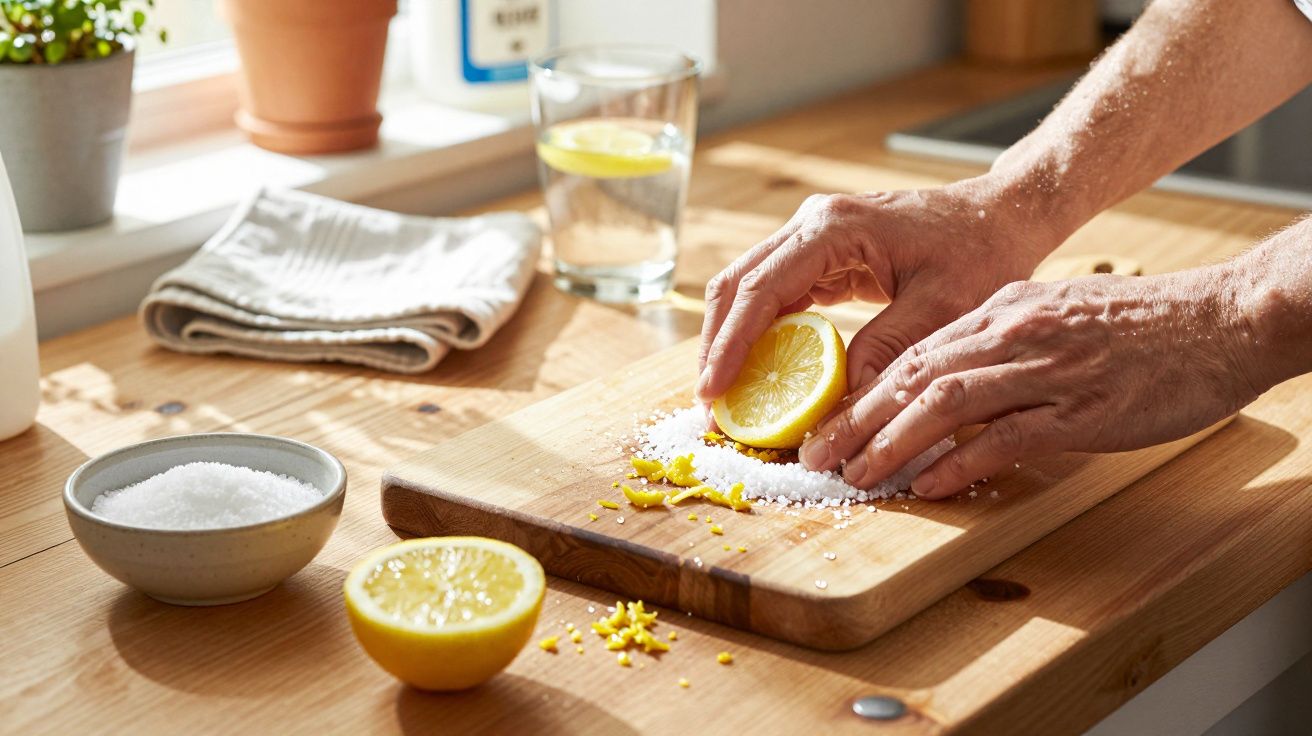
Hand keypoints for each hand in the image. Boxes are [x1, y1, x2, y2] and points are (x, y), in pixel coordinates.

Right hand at [696, 178, 1054, 401]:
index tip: (713, 391)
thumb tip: (841, 406)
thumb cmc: (978, 251)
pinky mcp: (820, 256)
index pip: (760, 289)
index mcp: (833, 228)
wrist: (998, 215)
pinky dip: (758, 335)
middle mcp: (810, 224)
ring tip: (725, 398)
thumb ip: (887, 350)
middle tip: (710, 406)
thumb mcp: (940, 308)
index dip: (729, 344)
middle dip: (717, 347)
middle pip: (737, 286)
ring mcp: (811, 237)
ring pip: (746, 289)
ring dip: (731, 342)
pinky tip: (758, 374)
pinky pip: (774, 296)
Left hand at [800, 268, 1262, 498]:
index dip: (862, 394)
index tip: (828, 426)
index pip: (913, 354)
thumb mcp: (1054, 313)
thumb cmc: (1140, 323)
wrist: (1221, 318)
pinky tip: (930, 485)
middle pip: (913, 377)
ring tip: (856, 476)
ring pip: (945, 404)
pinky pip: (1007, 436)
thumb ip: (1000, 341)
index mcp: (1001, 310)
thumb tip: (950, 381)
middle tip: (817, 457)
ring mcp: (1045, 370)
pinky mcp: (1081, 409)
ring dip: (892, 443)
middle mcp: (1012, 334)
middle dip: (856, 420)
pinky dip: (962, 463)